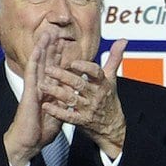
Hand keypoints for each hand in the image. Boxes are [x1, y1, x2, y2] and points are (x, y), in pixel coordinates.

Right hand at [3, 31, 64, 165]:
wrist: (28, 142)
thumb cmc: (40, 131)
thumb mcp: (58, 113)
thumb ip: (64, 102)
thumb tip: (72, 95)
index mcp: (47, 91)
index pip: (54, 70)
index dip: (59, 57)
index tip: (65, 43)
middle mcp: (40, 86)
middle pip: (46, 62)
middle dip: (51, 47)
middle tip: (56, 30)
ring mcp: (33, 88)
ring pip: (38, 63)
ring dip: (43, 48)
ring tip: (48, 32)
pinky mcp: (29, 92)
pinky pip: (31, 73)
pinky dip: (35, 60)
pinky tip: (38, 49)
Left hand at [42, 39, 129, 159]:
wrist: (112, 125)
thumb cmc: (109, 98)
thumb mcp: (112, 78)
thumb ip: (114, 58)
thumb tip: (123, 40)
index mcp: (102, 83)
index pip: (95, 73)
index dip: (85, 68)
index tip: (72, 63)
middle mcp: (95, 95)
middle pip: (79, 84)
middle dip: (63, 77)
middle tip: (48, 69)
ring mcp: (88, 109)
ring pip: (71, 99)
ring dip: (56, 92)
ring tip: (42, 85)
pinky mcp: (82, 121)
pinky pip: (68, 116)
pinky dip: (57, 112)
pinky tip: (46, 105)